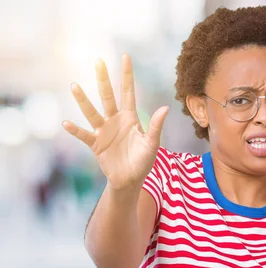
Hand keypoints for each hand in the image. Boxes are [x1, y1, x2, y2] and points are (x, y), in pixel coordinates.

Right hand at [62, 54, 167, 189]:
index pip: (128, 92)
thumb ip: (156, 126)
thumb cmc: (143, 161)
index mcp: (130, 118)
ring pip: (92, 112)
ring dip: (83, 100)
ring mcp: (104, 131)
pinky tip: (66, 123)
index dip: (126, 75)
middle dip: (104, 79)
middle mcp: (115, 120)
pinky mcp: (96, 144)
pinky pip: (84, 135)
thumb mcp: (152, 144)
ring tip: (74, 85)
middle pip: (108, 96)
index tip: (125, 56)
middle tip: (98, 60)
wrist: (131, 180)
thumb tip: (165, 108)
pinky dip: (75, 130)